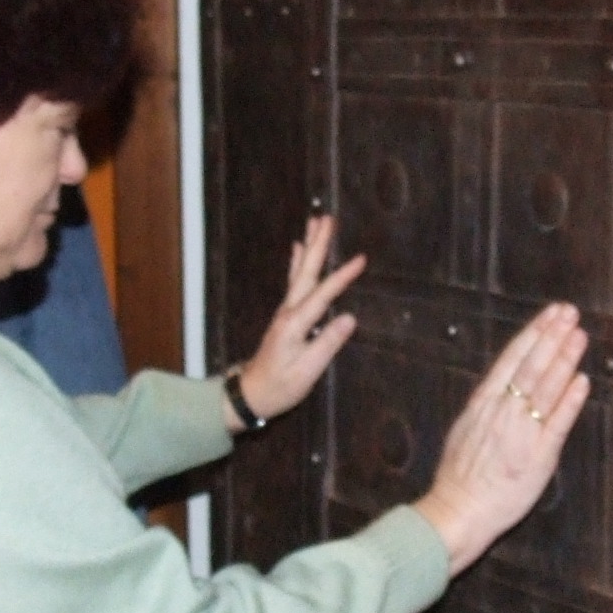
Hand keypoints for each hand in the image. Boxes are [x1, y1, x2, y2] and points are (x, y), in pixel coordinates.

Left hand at [231, 215, 366, 431]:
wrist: (251, 394)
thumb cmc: (280, 386)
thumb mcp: (307, 371)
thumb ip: (327, 343)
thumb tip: (349, 318)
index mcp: (296, 324)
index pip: (323, 294)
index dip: (343, 276)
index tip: (361, 258)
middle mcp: (288, 312)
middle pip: (307, 272)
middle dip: (318, 244)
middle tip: (327, 218)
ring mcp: (285, 312)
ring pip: (299, 272)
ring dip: (308, 246)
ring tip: (314, 222)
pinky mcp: (286, 316)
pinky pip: (294, 281)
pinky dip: (297, 261)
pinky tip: (297, 248)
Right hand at [411, 303, 590, 575]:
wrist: (457, 512)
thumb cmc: (460, 479)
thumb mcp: (465, 432)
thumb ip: (485, 409)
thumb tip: (498, 387)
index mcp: (483, 405)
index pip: (511, 361)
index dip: (533, 335)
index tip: (550, 316)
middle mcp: (502, 413)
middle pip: (530, 367)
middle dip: (551, 337)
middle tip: (569, 312)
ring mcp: (520, 433)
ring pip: (544, 388)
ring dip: (563, 359)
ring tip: (579, 335)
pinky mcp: (537, 457)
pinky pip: (556, 424)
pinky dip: (569, 401)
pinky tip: (582, 381)